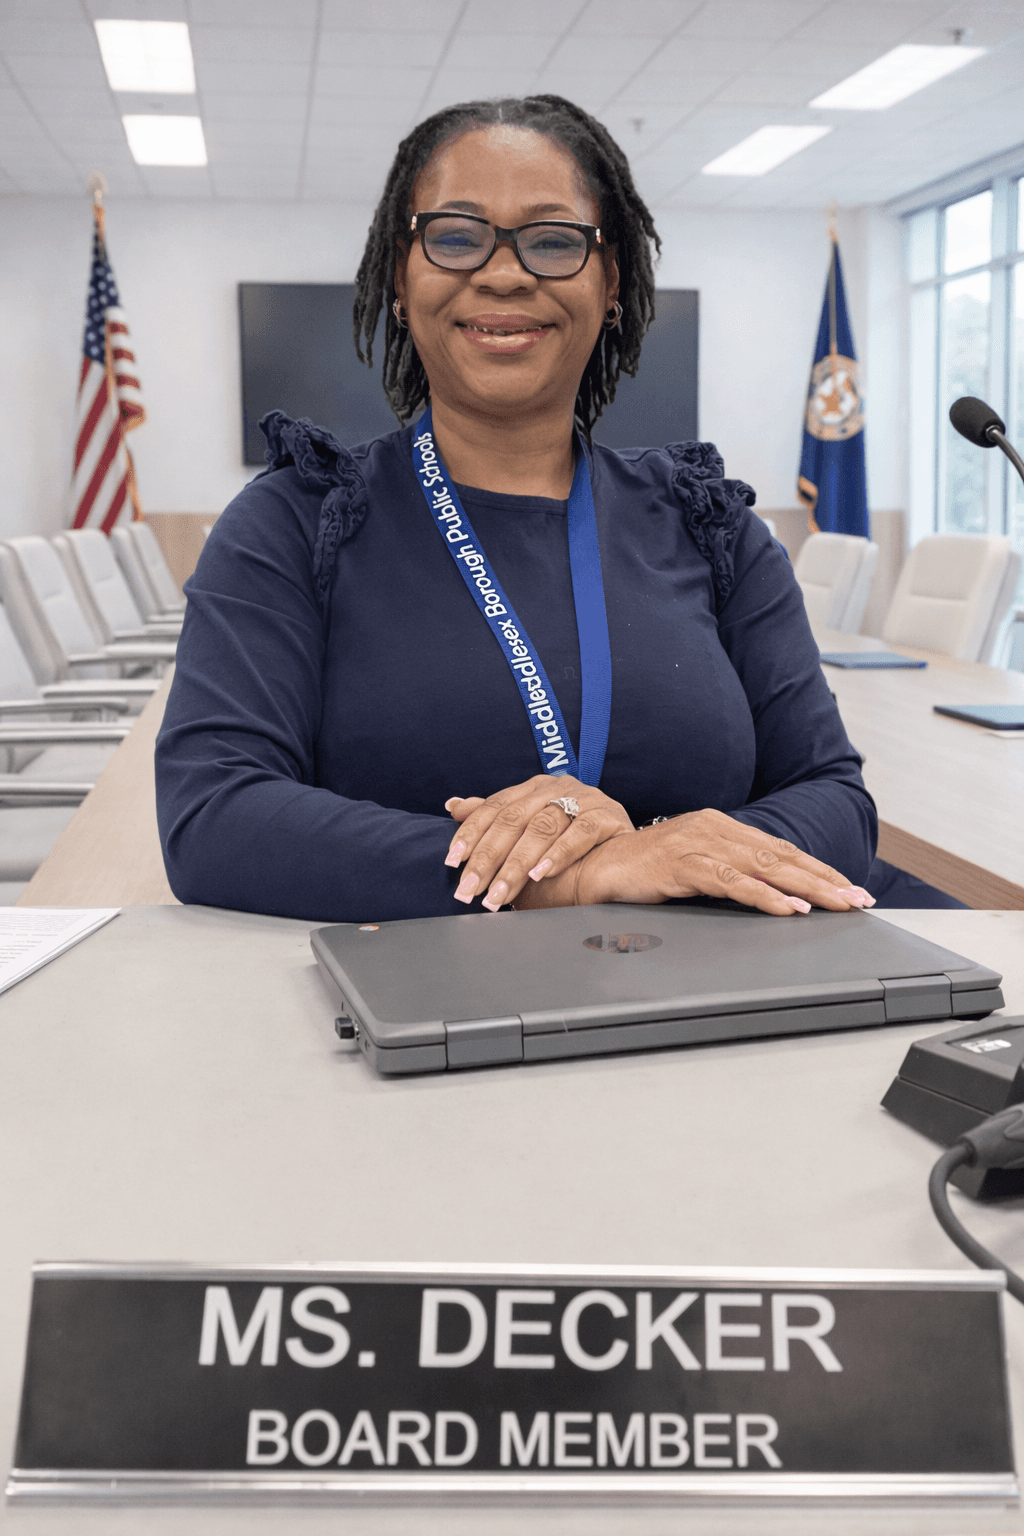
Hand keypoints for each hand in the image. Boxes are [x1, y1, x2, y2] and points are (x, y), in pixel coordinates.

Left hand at [444, 774, 632, 911]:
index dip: (471, 834)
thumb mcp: (532, 828)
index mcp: (536, 787)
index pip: (495, 808)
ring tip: (501, 892)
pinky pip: (581, 834)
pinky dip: (559, 854)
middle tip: (471, 889)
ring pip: (543, 828)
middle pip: (515, 820)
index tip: (452, 862)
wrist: (639, 852)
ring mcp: (586, 799)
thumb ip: (496, 818)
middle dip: (489, 858)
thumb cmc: (580, 845)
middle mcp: (558, 788)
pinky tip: (541, 874)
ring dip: (518, 864)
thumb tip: (454, 806)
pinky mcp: (609, 817)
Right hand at [519, 809, 874, 916]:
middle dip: (824, 879)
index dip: (818, 869)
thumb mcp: (693, 870)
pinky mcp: (681, 863)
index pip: (779, 850)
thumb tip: (770, 895)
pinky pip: (730, 881)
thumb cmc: (641, 872)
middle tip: (858, 899)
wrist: (591, 868)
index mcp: (719, 827)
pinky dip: (763, 895)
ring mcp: (697, 843)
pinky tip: (786, 908)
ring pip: (763, 866)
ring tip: (835, 905)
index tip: (849, 889)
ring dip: (804, 888)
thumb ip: (727, 875)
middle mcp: (713, 828)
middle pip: (780, 856)